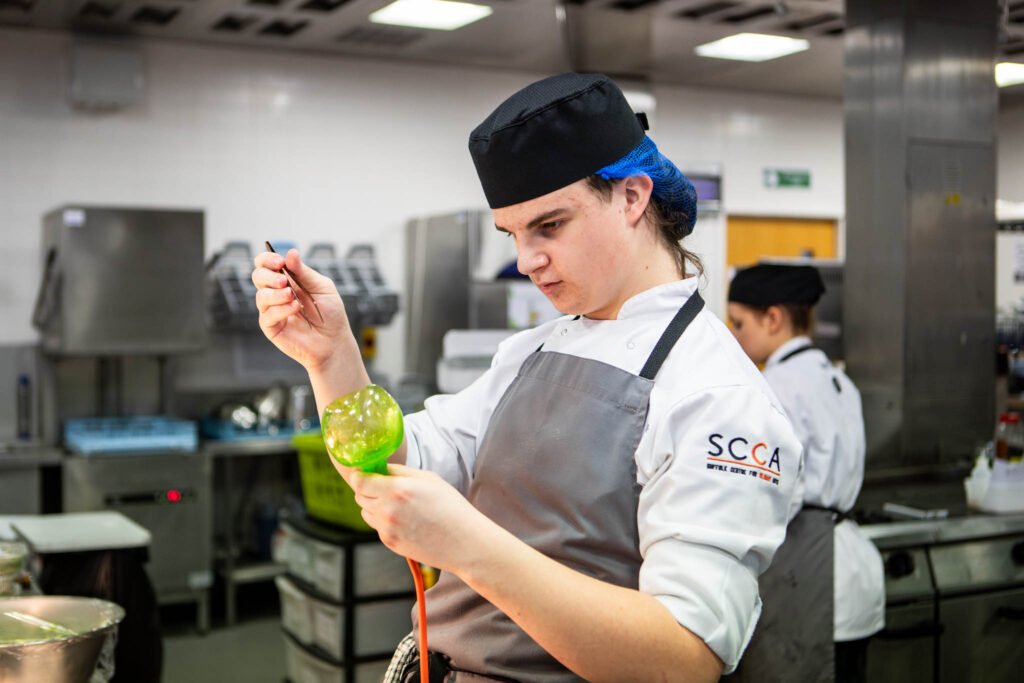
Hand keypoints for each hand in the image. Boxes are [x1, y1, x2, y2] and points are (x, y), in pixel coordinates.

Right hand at [252, 248, 350, 370]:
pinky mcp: (271, 327)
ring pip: (260, 295)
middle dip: (268, 275)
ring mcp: (272, 310)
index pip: (266, 264)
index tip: (279, 261)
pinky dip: (281, 309)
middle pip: (258, 276)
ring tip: (292, 296)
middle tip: (284, 280)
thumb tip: (291, 252)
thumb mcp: (322, 288)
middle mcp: (276, 293)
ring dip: (275, 293)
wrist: (334, 341)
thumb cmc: (330, 314)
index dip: (268, 259)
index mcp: (287, 279)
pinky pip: (267, 315)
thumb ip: (305, 272)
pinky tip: (295, 309)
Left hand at [339, 463, 494, 571]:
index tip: (365, 474)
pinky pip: (377, 526)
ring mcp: (387, 529)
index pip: (359, 481)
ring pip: (366, 512)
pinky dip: (385, 521)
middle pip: (359, 496)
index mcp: (397, 489)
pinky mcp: (389, 543)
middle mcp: (387, 510)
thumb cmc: (451, 507)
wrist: (464, 542)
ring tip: (399, 506)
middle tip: (387, 488)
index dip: (360, 475)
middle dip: (368, 489)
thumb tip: (379, 469)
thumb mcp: (428, 479)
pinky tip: (405, 521)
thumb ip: (399, 471)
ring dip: (375, 506)